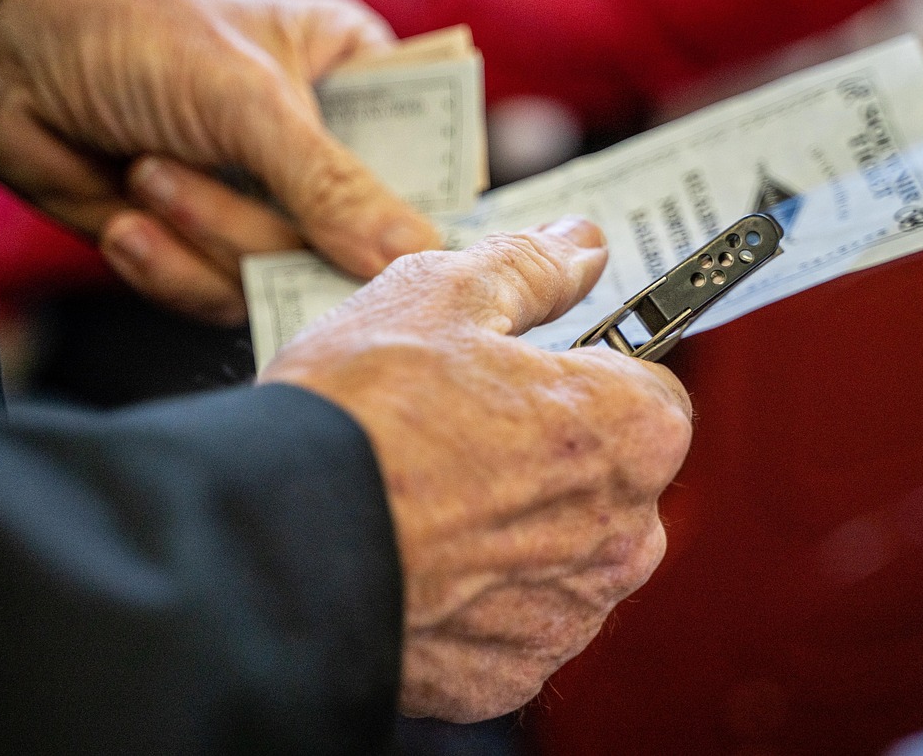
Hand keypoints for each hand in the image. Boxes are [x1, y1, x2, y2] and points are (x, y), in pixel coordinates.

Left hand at [0, 0, 440, 324]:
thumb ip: (330, 185)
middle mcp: (323, 151)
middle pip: (355, 242)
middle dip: (270, 226)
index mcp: (357, 82)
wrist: (8, 60)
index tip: (411, 259)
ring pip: (282, 275)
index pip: (430, 164)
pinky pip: (221, 296)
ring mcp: (268, 204)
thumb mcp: (247, 100)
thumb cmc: (139, 38)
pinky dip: (169, 269)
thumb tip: (411, 254)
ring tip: (146, 172)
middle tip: (200, 171)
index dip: (422, 214)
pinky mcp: (209, 248)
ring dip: (206, 236)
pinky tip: (127, 223)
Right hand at [259, 217, 692, 721]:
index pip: (648, 390)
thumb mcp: (444, 294)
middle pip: (607, 480)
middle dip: (550, 457)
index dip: (583, 375)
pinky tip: (418, 563)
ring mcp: (567, 614)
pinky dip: (476, 599)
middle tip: (461, 434)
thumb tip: (581, 246)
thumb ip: (534, 267)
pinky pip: (510, 623)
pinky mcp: (508, 674)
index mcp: (631, 431)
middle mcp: (623, 534)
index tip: (530, 375)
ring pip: (560, 557)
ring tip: (427, 499)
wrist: (274, 543)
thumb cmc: (362, 416)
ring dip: (514, 532)